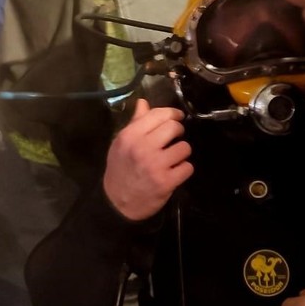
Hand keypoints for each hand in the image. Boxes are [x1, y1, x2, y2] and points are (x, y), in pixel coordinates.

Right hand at [103, 99, 193, 220]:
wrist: (117, 203)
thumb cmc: (120, 169)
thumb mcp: (121, 143)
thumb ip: (135, 122)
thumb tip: (143, 102)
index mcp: (130, 136)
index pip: (159, 115)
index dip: (173, 114)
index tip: (177, 117)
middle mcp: (143, 147)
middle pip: (174, 128)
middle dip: (178, 132)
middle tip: (174, 139)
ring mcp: (155, 165)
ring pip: (184, 147)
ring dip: (181, 153)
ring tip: (173, 158)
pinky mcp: (166, 182)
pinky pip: (187, 167)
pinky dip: (184, 170)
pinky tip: (175, 172)